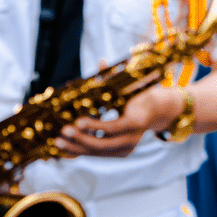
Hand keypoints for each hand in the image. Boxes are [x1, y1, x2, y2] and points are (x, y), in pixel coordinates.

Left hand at [56, 83, 183, 157]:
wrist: (158, 112)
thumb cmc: (142, 94)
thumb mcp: (132, 85)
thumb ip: (114, 76)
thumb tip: (100, 62)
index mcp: (138, 121)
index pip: (115, 127)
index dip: (96, 125)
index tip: (78, 121)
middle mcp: (133, 139)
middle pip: (104, 145)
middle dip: (81, 139)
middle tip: (63, 130)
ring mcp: (125, 149)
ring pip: (98, 152)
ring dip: (76, 147)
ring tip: (58, 141)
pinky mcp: (117, 153)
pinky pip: (96, 155)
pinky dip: (80, 152)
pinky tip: (64, 149)